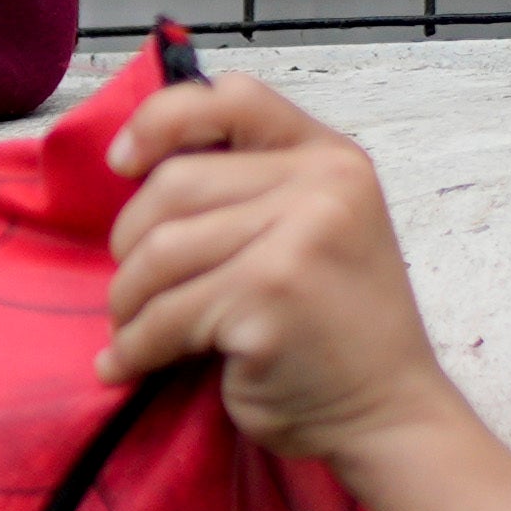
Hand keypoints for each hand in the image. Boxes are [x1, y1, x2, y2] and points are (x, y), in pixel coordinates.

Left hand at [104, 65, 458, 475]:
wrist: (386, 413)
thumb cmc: (332, 326)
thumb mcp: (314, 229)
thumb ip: (253, 186)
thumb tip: (136, 161)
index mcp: (330, 158)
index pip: (231, 97)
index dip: (160, 121)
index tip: (124, 163)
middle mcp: (322, 186)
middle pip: (172, 184)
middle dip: (131, 243)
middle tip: (138, 287)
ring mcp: (299, 239)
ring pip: (157, 252)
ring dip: (128, 302)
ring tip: (133, 330)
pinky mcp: (268, 296)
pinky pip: (163, 315)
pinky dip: (133, 348)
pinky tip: (127, 366)